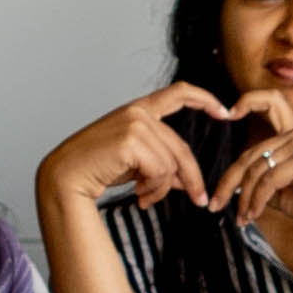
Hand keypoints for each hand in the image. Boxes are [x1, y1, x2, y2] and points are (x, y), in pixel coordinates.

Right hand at [43, 80, 237, 220]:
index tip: (224, 112)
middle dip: (193, 178)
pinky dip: (154, 189)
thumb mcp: (137, 163)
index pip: (178, 93)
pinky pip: (161, 171)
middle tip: (200, 200)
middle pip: (181, 147)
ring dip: (162, 188)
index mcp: (138, 110)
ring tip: (145, 196)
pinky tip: (138, 194)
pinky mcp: (131, 140)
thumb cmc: (98, 168)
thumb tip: (189, 181)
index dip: (204, 99)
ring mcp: (134, 124)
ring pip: (171, 163)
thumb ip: (163, 162)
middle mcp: (137, 112)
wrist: (67, 176)